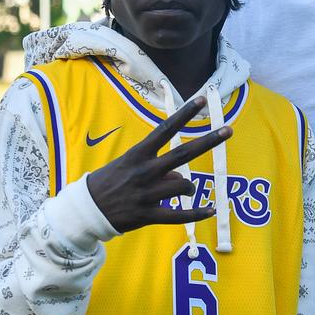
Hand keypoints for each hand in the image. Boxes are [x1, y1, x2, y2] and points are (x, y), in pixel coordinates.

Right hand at [86, 96, 230, 232]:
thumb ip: (156, 168)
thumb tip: (180, 178)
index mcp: (138, 155)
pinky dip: (197, 214)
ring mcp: (147, 194)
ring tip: (183, 192)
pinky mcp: (148, 214)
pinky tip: (211, 211)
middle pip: (183, 153)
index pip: (165, 130)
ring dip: (188, 188)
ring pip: (183, 186)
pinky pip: (178, 216)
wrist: (85, 210)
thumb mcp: (128, 166)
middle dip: (208, 141)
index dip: (184, 114)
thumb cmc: (109, 183)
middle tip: (228, 130)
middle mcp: (145, 171)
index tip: (202, 99)